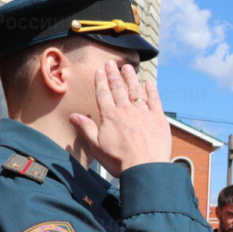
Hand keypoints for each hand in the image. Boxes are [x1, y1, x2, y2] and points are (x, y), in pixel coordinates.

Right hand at [69, 61, 171, 175]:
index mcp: (110, 116)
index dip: (100, 80)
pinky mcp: (159, 119)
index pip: (103, 93)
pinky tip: (149, 82)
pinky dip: (152, 90)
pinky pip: (155, 100)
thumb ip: (86, 128)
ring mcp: (144, 113)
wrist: (145, 168)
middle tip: (111, 63)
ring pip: (136, 90)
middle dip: (114, 74)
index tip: (99, 70)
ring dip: (131, 78)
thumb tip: (73, 116)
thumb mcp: (97, 146)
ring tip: (128, 68)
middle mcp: (126, 110)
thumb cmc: (119, 161)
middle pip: (119, 88)